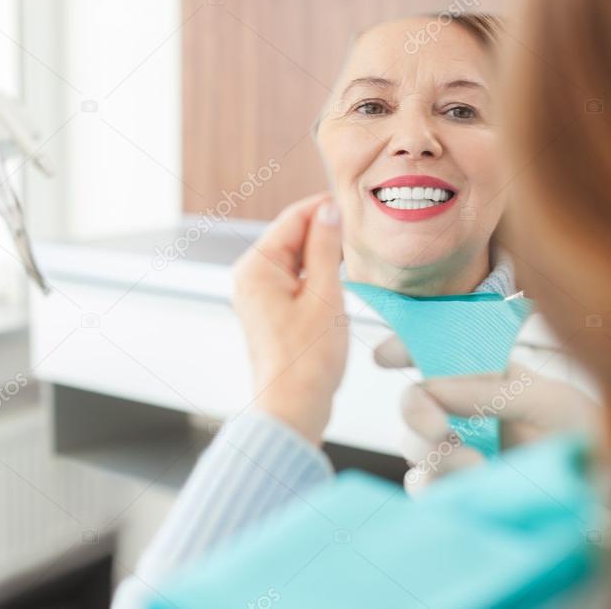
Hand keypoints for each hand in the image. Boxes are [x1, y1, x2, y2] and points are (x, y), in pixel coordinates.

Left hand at [231, 193, 347, 444]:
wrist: (292, 407)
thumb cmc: (307, 360)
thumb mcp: (324, 295)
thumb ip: (325, 248)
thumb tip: (328, 211)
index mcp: (256, 267)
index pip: (292, 219)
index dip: (324, 208)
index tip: (355, 204)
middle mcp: (249, 276)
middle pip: (291, 236)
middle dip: (324, 230)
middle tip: (361, 229)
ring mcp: (256, 294)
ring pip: (293, 257)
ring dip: (322, 253)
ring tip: (355, 253)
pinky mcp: (267, 310)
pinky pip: (292, 278)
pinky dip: (314, 274)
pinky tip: (338, 278)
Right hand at [396, 361, 599, 494]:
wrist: (603, 497)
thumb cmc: (583, 438)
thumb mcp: (549, 401)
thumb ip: (491, 390)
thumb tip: (432, 386)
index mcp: (485, 376)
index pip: (435, 352)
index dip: (405, 347)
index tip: (385, 356)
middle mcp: (463, 411)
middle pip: (414, 401)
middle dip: (416, 411)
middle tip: (438, 431)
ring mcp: (455, 452)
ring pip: (413, 445)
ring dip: (434, 453)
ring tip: (476, 469)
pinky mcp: (454, 491)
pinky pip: (420, 485)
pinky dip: (433, 485)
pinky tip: (469, 487)